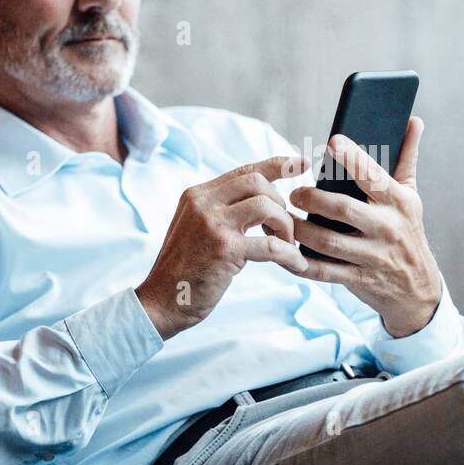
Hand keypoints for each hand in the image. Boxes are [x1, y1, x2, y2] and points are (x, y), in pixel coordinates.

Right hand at [136, 154, 310, 339]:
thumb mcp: (197, 228)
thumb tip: (261, 198)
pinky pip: (271, 245)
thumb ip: (222, 210)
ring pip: (267, 207)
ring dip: (285, 226)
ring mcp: (212, 224)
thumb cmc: (185, 269)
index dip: (277, 165)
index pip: (244, 170)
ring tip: (286, 245)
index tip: (301, 163)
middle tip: (283, 228)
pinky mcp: (224, 250)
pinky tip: (296, 264)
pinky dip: (289, 254)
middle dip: (280, 203)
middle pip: (258, 183)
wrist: (162, 301)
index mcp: (197, 195)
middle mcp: (203, 203)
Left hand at [283, 116, 441, 336]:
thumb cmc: (408, 231)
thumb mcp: (411, 195)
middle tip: (294, 192)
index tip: (333, 142)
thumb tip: (414, 120)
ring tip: (284, 218)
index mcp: (399, 202)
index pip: (374, 176)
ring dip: (301, 229)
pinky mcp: (359, 280)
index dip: (353, 158)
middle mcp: (387, 228)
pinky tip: (285, 251)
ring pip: (328, 241)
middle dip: (313, 198)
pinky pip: (324, 271)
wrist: (417, 289)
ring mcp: (373, 257)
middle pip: (344, 209)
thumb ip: (407, 157)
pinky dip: (301, 263)